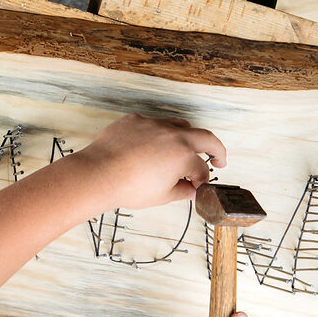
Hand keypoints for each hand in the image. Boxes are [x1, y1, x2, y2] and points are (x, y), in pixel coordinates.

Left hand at [69, 113, 226, 210]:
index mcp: (183, 154)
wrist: (98, 174)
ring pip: (179, 125)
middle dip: (216, 149)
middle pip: (205, 137)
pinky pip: (152, 123)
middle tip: (219, 159)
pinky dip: (157, 133)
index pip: (202, 168)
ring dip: (188, 136)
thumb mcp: (162, 196)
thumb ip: (182, 190)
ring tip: (186, 147)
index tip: (198, 186)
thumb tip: (191, 190)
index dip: (202, 180)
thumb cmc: (128, 187)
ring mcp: (153, 124)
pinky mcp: (134, 120)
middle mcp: (172, 135)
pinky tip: (152, 145)